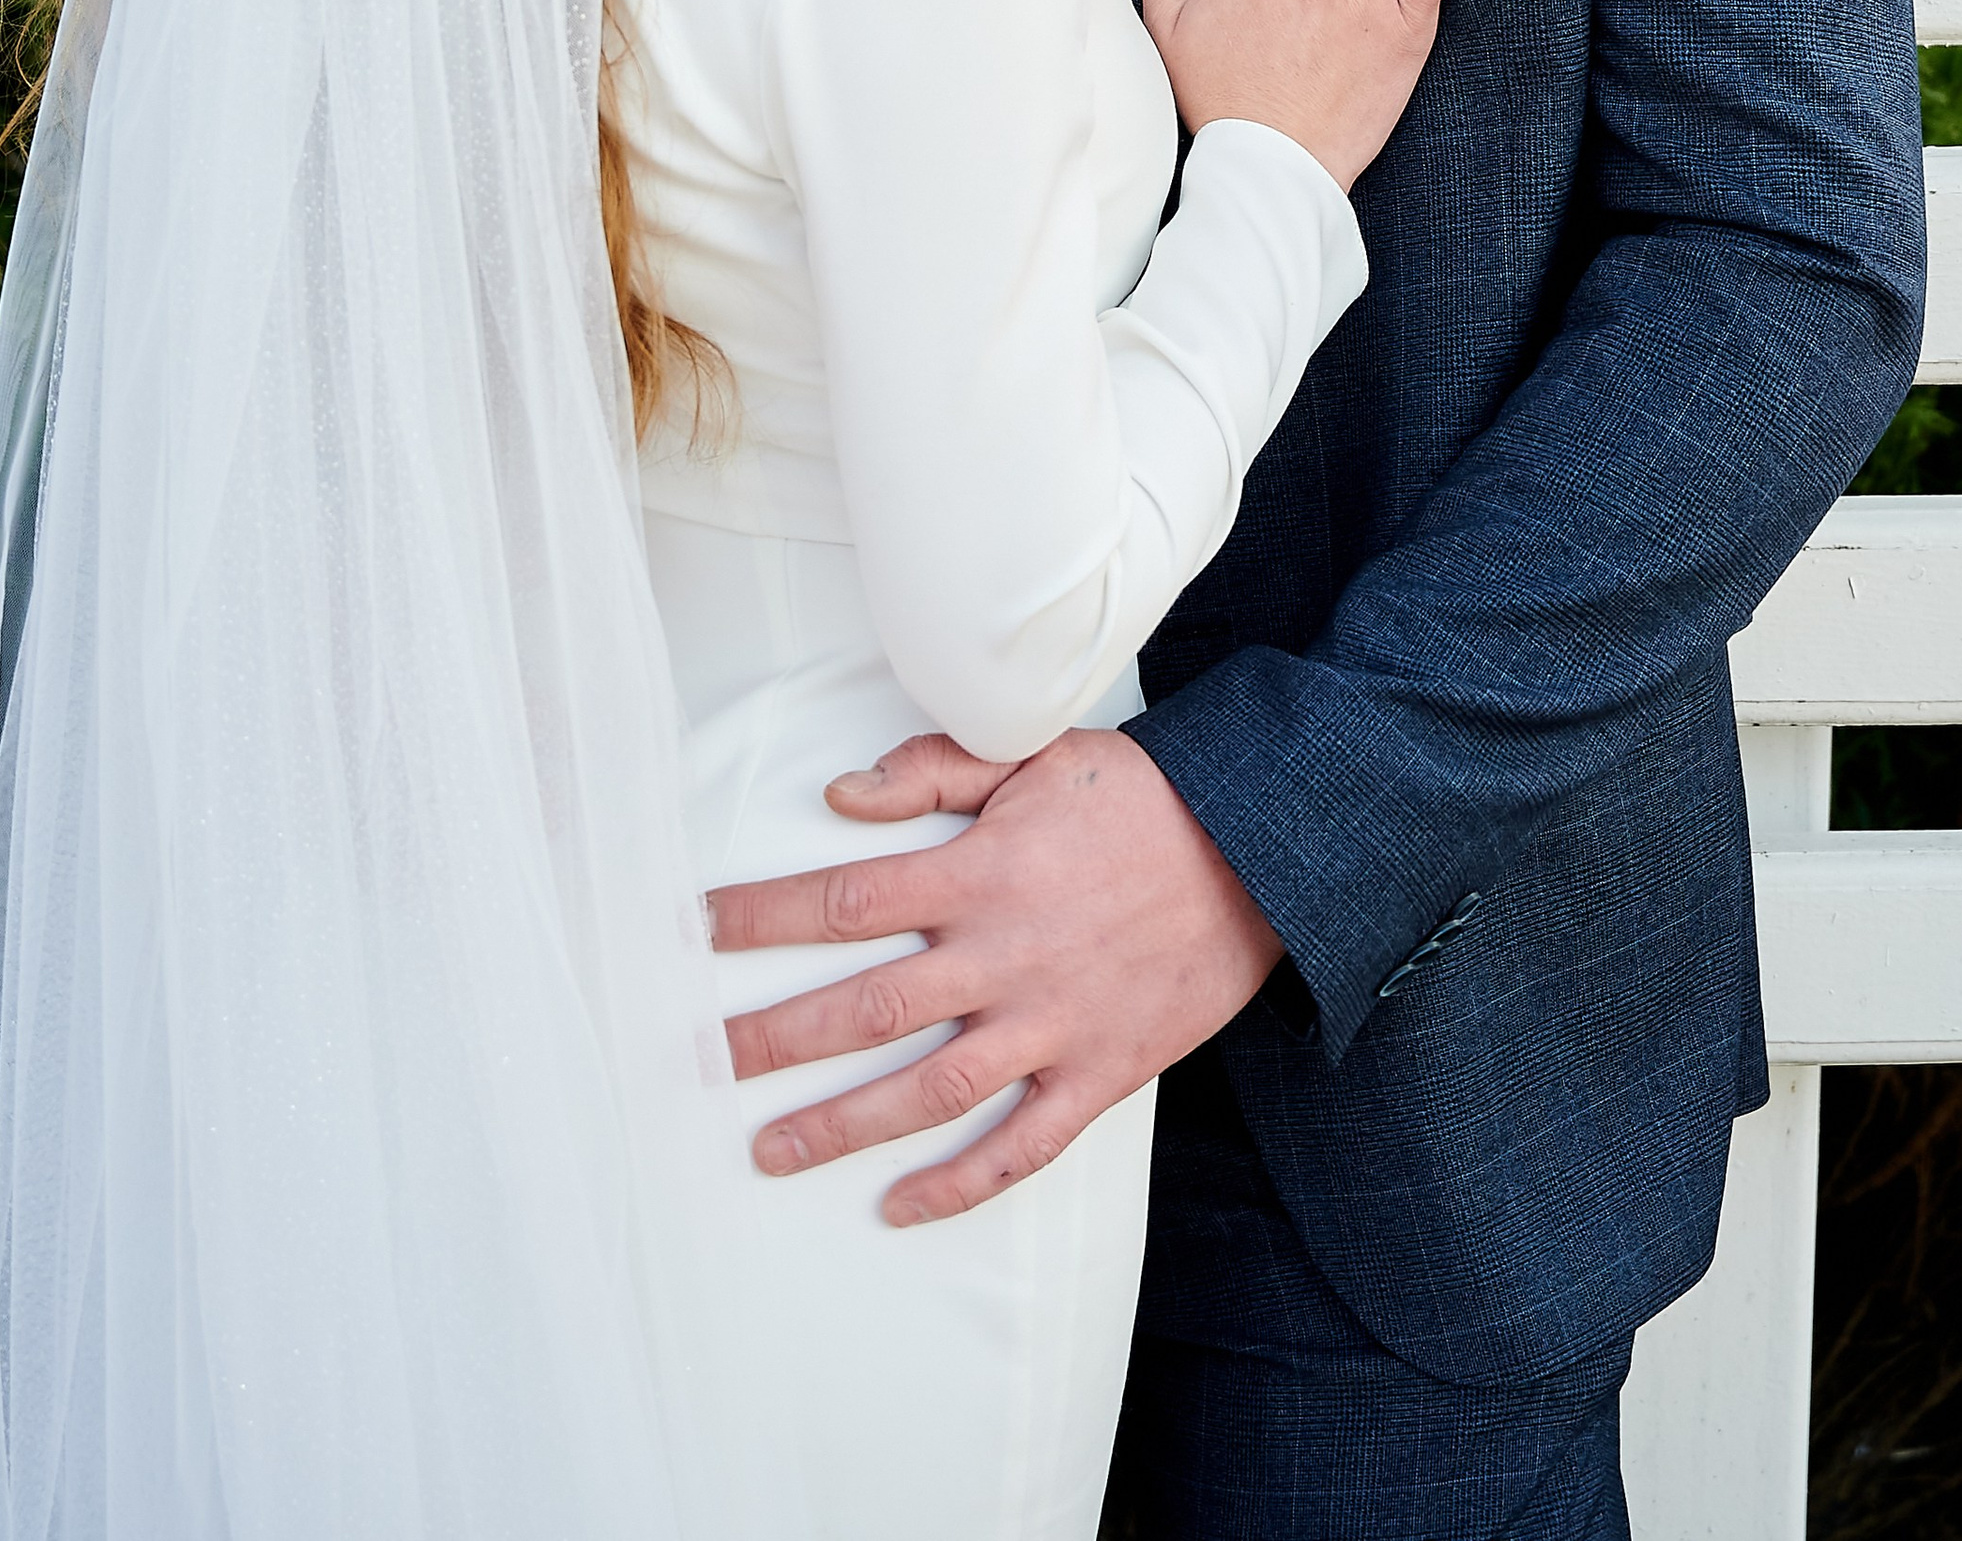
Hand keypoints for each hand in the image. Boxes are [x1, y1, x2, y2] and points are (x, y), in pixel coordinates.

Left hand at [708, 726, 1279, 1223]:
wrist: (1260, 852)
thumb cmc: (1138, 797)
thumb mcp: (1035, 754)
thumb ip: (932, 774)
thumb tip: (839, 795)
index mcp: (984, 873)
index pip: (848, 901)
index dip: (766, 916)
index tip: (701, 931)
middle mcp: (1007, 956)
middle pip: (869, 1009)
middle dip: (777, 1038)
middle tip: (706, 1064)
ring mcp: (1053, 1025)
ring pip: (930, 1090)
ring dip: (843, 1126)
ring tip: (769, 1151)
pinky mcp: (1099, 1073)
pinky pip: (1021, 1146)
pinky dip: (960, 1183)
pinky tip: (900, 1206)